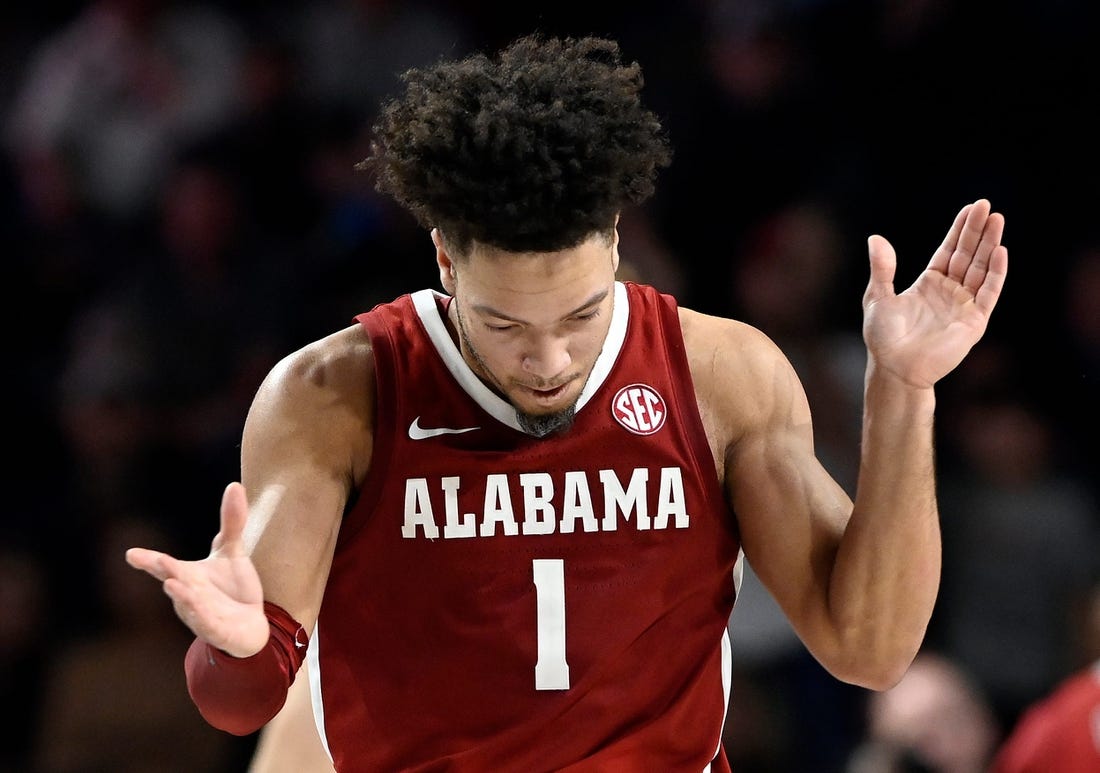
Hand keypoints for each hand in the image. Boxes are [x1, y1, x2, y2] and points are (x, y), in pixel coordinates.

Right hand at [125, 482, 268, 656]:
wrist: (249, 624)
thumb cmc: (233, 586)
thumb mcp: (233, 551)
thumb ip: (232, 521)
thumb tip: (235, 484)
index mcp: (187, 575)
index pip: (165, 566)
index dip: (148, 560)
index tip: (131, 554)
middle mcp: (188, 594)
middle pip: (174, 581)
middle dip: (165, 571)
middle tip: (156, 561)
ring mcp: (200, 614)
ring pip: (189, 605)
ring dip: (182, 596)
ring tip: (173, 585)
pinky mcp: (217, 630)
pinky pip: (208, 624)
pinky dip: (203, 617)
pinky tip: (201, 609)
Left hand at [862, 198, 1007, 387]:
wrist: (894, 368)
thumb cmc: (883, 337)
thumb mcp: (878, 297)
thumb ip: (882, 269)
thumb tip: (875, 238)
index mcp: (929, 283)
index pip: (949, 250)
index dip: (960, 230)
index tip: (971, 208)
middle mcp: (950, 291)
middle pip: (968, 254)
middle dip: (977, 231)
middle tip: (986, 206)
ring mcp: (963, 305)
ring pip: (981, 269)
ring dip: (990, 245)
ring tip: (997, 220)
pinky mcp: (974, 321)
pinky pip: (988, 294)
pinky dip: (995, 274)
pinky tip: (1000, 252)